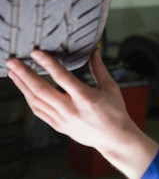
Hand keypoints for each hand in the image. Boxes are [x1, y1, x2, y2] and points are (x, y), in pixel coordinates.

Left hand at [7, 49, 158, 178]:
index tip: (36, 53)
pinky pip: (39, 112)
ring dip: (22, 86)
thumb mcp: (110, 87)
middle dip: (25, 74)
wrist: (113, 137)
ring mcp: (62, 119)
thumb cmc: (115, 112)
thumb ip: (99, 68)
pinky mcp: (58, 126)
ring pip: (36, 101)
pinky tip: (24, 90)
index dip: (47, 63)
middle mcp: (71, 109)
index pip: (62, 77)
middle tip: (13, 62)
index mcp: (85, 97)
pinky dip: (29, 99)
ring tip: (13, 73)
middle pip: (42, 90)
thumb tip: (95, 52)